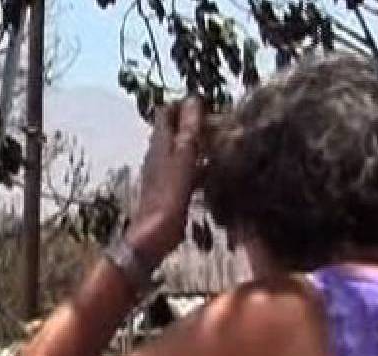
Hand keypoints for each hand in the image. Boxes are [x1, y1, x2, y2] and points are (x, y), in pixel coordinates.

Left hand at [125, 97, 204, 265]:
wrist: (155, 233)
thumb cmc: (168, 194)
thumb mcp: (183, 157)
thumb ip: (187, 129)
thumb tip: (192, 99)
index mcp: (159, 143)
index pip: (166, 112)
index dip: (184, 104)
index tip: (208, 104)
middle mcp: (158, 155)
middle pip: (174, 130)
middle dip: (194, 122)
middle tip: (220, 121)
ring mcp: (163, 172)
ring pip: (181, 150)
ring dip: (199, 144)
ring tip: (223, 141)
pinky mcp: (170, 189)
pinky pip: (186, 170)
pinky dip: (199, 165)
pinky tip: (215, 170)